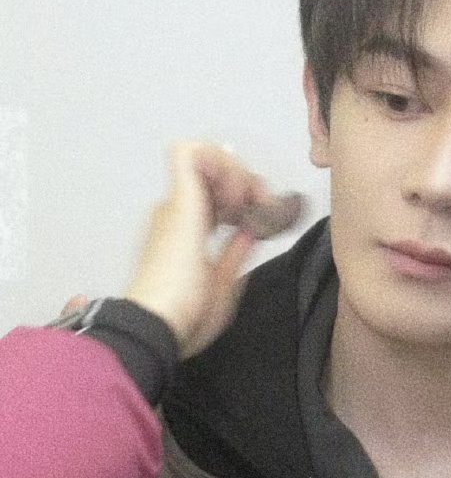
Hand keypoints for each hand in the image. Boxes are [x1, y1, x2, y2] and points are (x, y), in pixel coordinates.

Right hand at [123, 142, 304, 358]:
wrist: (158, 325)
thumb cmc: (183, 317)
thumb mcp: (223, 284)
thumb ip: (236, 252)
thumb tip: (249, 229)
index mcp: (186, 229)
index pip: (217, 191)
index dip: (245, 194)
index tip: (264, 215)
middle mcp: (177, 210)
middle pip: (213, 168)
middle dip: (246, 178)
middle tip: (265, 204)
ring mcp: (176, 204)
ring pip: (204, 154)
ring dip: (236, 169)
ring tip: (249, 200)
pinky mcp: (178, 202)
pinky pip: (189, 153)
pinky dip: (220, 163)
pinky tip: (236, 193)